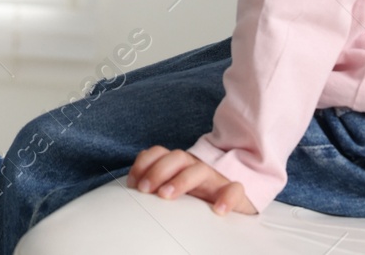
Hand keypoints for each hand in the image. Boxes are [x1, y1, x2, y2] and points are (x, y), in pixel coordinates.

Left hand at [127, 146, 256, 215]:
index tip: (133, 184)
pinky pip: (235, 189)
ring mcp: (215, 178)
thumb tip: (129, 193)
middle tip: (145, 190)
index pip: (159, 153)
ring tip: (167, 195)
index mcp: (178, 165)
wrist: (232, 198)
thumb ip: (155, 186)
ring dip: (182, 180)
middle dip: (158, 171)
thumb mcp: (173, 188)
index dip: (144, 164)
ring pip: (200, 170)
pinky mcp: (234, 192)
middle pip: (177, 157)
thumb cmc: (197, 195)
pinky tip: (218, 210)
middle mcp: (195, 167)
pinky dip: (227, 197)